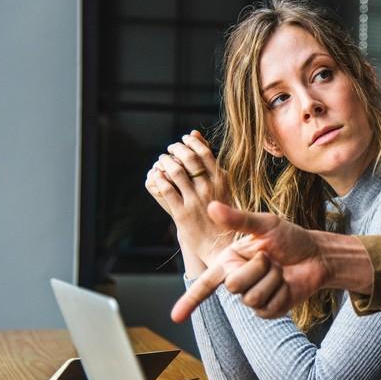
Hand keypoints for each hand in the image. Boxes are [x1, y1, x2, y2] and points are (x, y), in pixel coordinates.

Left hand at [144, 130, 231, 271]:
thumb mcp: (223, 186)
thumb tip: (196, 134)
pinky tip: (156, 176)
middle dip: (176, 150)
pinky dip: (159, 179)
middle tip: (171, 149)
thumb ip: (210, 164)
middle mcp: (209, 189)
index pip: (204, 153)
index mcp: (222, 181)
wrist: (221, 245)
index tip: (184, 139)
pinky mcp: (182, 214)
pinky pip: (166, 190)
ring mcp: (195, 201)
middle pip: (189, 159)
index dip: (191, 142)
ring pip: (176, 172)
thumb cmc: (223, 214)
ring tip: (162, 160)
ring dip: (165, 162)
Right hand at [170, 201, 331, 321]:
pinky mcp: (269, 310)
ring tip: (280, 270)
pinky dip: (282, 292)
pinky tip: (287, 284)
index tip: (174, 317)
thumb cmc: (290, 238)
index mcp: (230, 261)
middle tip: (271, 258)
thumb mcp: (266, 224)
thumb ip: (239, 219)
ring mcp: (253, 297)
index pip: (205, 283)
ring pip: (252, 297)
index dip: (189, 301)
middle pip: (234, 285)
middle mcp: (237, 280)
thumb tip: (211, 207)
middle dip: (258, 268)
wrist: (316, 255)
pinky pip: (268, 307)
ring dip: (272, 279)